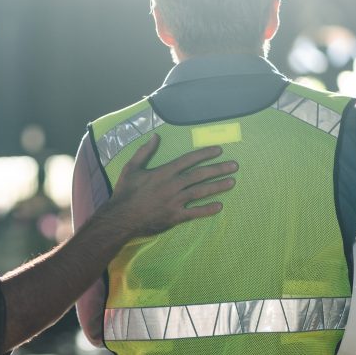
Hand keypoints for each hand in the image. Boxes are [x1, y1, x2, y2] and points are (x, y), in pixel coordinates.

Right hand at [106, 134, 236, 236]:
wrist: (120, 218)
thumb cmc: (125, 192)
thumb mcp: (131, 168)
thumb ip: (144, 152)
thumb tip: (155, 136)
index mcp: (163, 172)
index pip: (188, 160)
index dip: (204, 154)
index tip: (218, 150)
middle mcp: (172, 185)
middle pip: (199, 175)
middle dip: (218, 169)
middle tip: (234, 165)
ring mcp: (175, 201)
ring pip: (201, 192)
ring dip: (218, 186)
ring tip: (232, 182)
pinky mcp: (175, 216)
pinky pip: (195, 213)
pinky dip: (207, 210)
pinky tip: (219, 206)